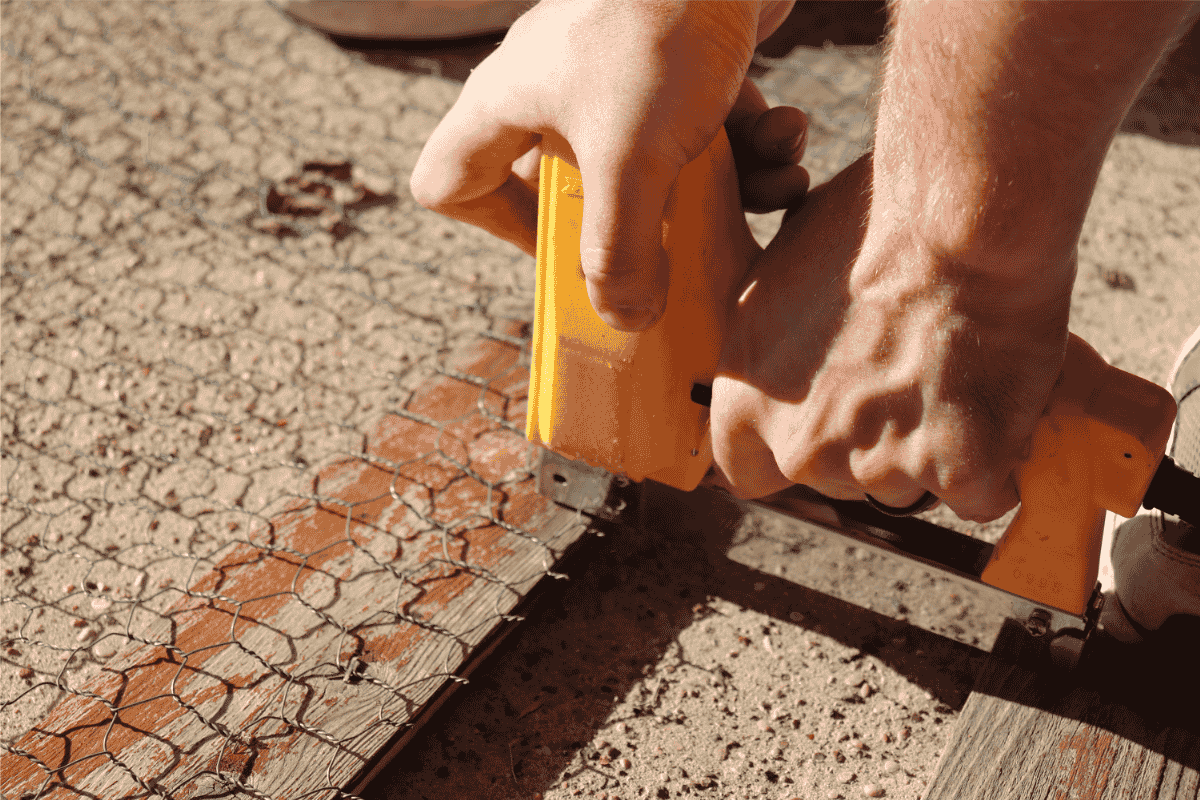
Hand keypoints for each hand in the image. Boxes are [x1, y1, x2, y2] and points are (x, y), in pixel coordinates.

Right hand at [410, 0, 803, 330]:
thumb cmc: (657, 28)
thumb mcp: (631, 163)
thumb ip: (619, 254)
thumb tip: (623, 320)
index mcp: (508, 106)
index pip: (451, 183)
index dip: (500, 233)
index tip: (569, 253)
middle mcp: (552, 88)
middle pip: (569, 190)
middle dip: (640, 224)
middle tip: (681, 239)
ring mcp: (616, 73)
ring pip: (653, 163)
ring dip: (722, 187)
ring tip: (774, 184)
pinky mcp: (677, 59)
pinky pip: (703, 125)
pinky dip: (750, 142)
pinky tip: (790, 139)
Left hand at [710, 153, 1074, 521]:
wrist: (960, 223)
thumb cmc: (872, 227)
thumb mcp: (777, 276)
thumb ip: (771, 341)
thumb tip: (785, 343)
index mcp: (745, 402)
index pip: (747, 470)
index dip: (792, 451)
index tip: (826, 427)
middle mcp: (801, 447)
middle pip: (838, 481)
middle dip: (873, 445)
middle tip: (911, 375)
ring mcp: (877, 468)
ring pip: (911, 488)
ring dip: (936, 450)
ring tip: (956, 372)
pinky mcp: (957, 472)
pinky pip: (982, 495)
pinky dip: (999, 461)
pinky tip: (997, 399)